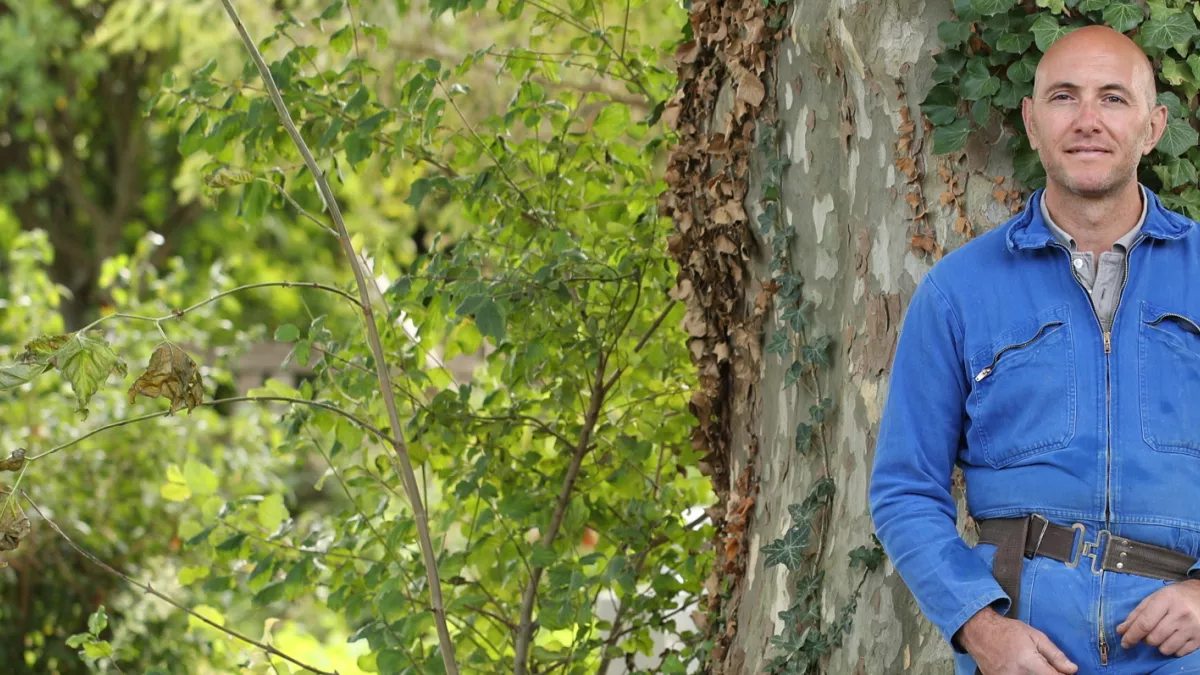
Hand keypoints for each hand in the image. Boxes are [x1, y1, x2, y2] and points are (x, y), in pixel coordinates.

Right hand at [958, 607, 1078, 674]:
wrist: (979, 632)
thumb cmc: (1009, 631)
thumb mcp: (1036, 637)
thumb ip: (1055, 655)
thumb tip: (1073, 670)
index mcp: (1029, 663)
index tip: (1063, 672)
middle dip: (1048, 674)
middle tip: (1044, 667)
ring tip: (1030, 666)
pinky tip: (1020, 669)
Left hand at [1118, 579, 1199, 655]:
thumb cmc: (1175, 597)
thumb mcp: (1154, 598)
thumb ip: (1137, 614)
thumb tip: (1121, 630)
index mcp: (1166, 600)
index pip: (1145, 623)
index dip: (1131, 635)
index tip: (1124, 643)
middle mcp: (1180, 614)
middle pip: (1153, 638)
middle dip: (1145, 640)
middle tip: (1148, 633)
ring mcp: (1192, 628)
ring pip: (1166, 648)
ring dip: (1159, 645)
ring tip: (1162, 635)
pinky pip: (1179, 653)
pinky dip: (1172, 649)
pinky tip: (1174, 639)